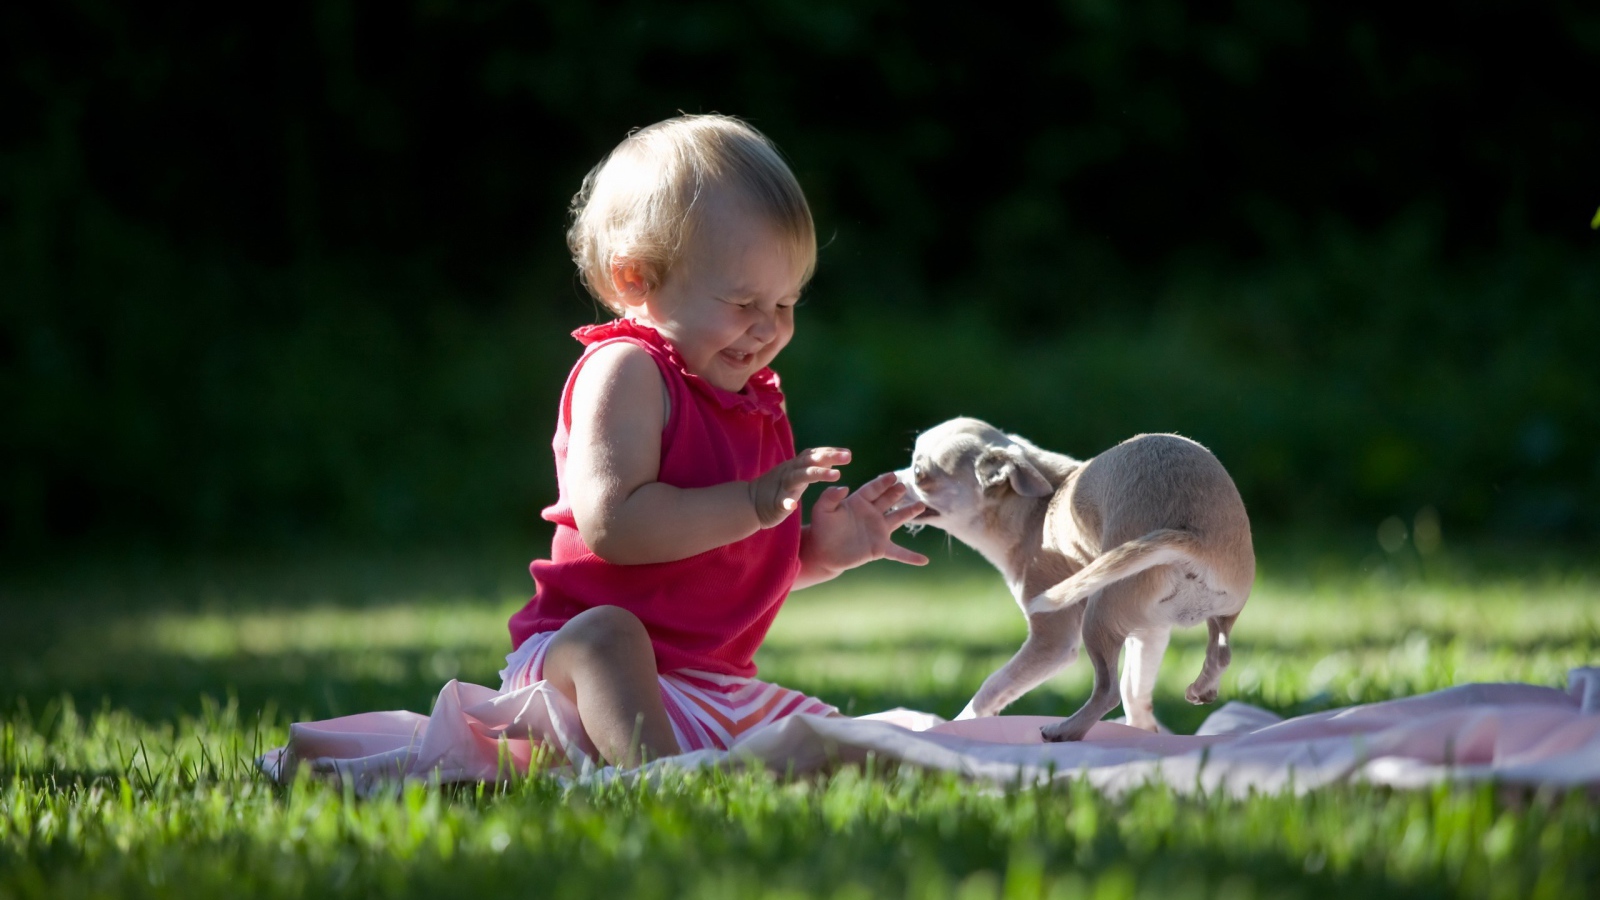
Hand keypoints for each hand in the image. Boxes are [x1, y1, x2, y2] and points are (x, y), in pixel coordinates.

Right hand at [748, 447, 849, 527]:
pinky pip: (781, 502)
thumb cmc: (778, 488)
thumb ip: (812, 465)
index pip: (814, 454)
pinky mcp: (775, 503)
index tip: (847, 453)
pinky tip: (793, 506)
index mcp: (796, 466)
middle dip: (829, 457)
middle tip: (848, 457)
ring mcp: (782, 486)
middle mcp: (790, 472)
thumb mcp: (797, 474)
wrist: (750, 502)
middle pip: (810, 461)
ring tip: (836, 475)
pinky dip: (787, 503)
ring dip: (818, 474)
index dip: (830, 452)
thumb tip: (831, 458)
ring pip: (800, 477)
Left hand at [803, 471, 930, 577]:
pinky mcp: (879, 547)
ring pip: (897, 518)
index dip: (883, 483)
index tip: (893, 476)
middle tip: (903, 486)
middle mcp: (871, 513)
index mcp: (858, 501)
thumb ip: (830, 496)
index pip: (873, 489)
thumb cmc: (822, 528)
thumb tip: (843, 487)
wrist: (823, 552)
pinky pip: (898, 552)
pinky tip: (924, 560)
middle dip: (896, 493)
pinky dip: (910, 556)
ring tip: (921, 505)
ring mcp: (878, 530)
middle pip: (887, 500)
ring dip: (909, 512)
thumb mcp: (822, 509)